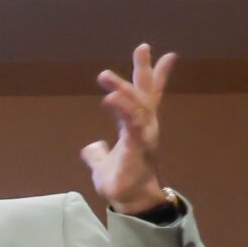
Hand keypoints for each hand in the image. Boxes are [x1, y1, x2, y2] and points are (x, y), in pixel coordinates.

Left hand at [82, 43, 175, 215]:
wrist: (129, 200)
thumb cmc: (121, 181)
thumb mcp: (102, 163)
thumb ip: (97, 153)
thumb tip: (91, 147)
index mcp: (136, 127)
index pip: (144, 96)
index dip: (150, 76)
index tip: (155, 55)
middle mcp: (144, 126)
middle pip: (145, 92)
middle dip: (144, 69)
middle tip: (143, 46)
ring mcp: (143, 135)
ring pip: (136, 105)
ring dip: (121, 88)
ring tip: (104, 74)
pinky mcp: (137, 146)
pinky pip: (131, 123)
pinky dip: (122, 109)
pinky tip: (110, 97)